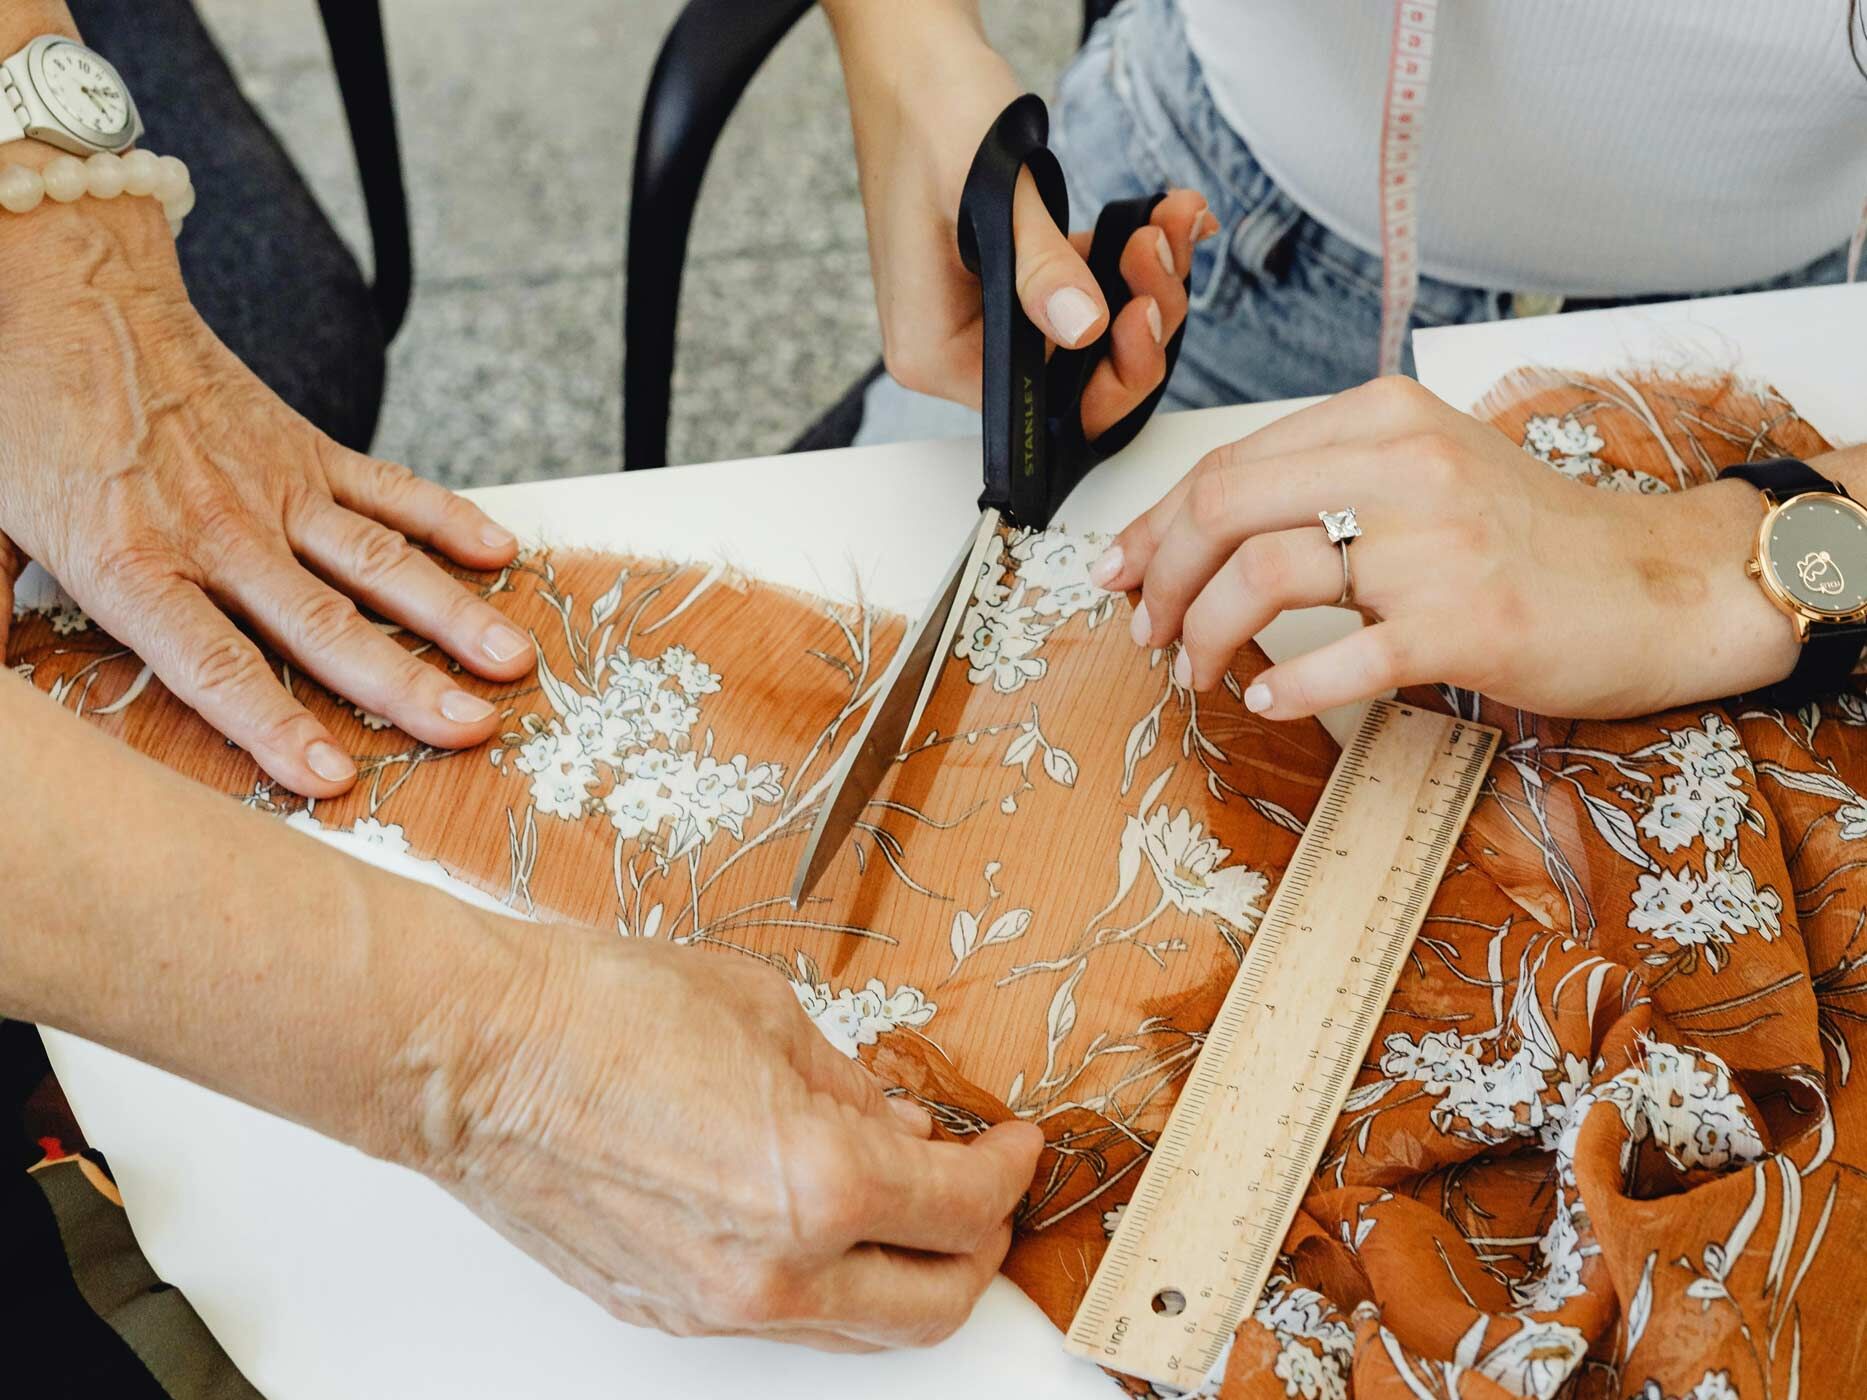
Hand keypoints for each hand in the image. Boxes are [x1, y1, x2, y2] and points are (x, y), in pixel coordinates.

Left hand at [0, 154, 529, 795]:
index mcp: (129, 562)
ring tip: (509, 660)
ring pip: (374, 565)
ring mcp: (271, 487)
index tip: (331, 777)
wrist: (67, 291)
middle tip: (471, 730)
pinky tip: (499, 553)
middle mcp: (216, 533)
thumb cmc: (25, 415)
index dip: (274, 723)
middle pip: (322, 626)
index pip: (214, 664)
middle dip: (405, 686)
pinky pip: (386, 488)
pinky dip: (446, 519)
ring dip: (449, 616)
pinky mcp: (303, 447)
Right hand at [418, 933, 1043, 1350]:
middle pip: (934, 1303)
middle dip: (982, 1247)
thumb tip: (903, 1127)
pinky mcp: (667, 1314)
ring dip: (907, 1276)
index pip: (964, 1208)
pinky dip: (825, 1279)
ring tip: (912, 1208)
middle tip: (987, 1191)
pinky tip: (817, 1217)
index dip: (1009, 1171)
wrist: (475, 1056)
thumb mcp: (769, 1014)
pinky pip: (782, 1319)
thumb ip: (854, 1085)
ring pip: (859, 1330)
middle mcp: (776, 1270)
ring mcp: (716, 1308)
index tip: (1016, 1143)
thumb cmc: (601, 1013)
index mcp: (820, 1184)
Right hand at [826, 1, 1215, 436]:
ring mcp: (983, 320)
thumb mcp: (989, 189)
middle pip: (1074, 377)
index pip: (1039, 407)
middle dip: (1137, 318)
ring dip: (1142, 282)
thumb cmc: (932, 112)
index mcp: (934, 350)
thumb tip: (1082, 327)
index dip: (1108, 376)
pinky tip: (1153, 220)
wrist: (917, 62)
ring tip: (1164, 220)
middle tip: (1160, 248)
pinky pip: (1081, 299)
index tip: (1146, 311)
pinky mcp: (1011, 289)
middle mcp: (955, 348)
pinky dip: (1123, 263)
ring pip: (1088, 336)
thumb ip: (1038, 265)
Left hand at [1093, 377, 1802, 719]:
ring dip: (1201, 633)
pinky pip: (1341, 658)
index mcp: (1385, 417)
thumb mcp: (1428, 470)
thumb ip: (1327, 481)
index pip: (1227, 462)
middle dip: (1158, 576)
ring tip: (1195, 670)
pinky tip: (1265, 698)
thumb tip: (1202, 530)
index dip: (1154, 524)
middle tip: (1144, 629)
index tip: (1119, 569)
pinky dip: (1285, 684)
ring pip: (1261, 574)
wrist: (1661, 583)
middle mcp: (1404, 465)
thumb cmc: (1532, 538)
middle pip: (1224, 506)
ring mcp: (1435, 544)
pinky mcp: (1466, 623)